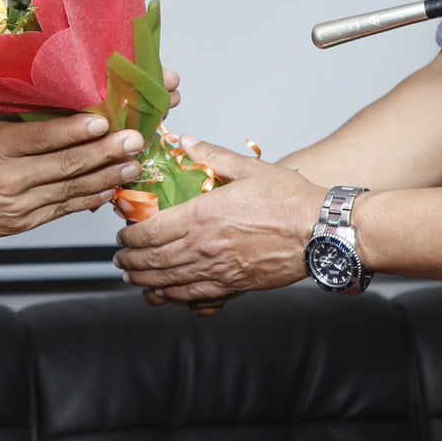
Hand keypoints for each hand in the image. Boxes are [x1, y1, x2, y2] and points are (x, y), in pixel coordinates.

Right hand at [0, 111, 143, 242]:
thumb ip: (5, 105)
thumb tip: (38, 82)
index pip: (41, 138)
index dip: (74, 131)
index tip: (102, 123)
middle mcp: (10, 178)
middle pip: (65, 166)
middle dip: (105, 153)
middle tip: (134, 140)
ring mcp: (19, 205)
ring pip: (71, 191)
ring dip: (106, 177)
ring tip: (133, 164)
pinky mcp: (25, 222)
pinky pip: (63, 210)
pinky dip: (89, 199)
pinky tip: (110, 188)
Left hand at [113, 138, 323, 304]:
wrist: (321, 232)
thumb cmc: (289, 200)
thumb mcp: (248, 168)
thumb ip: (212, 156)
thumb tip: (187, 142)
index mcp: (204, 215)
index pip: (152, 230)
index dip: (131, 235)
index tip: (123, 234)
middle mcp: (206, 246)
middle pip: (154, 259)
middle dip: (131, 261)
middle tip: (120, 259)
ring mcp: (219, 270)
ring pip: (170, 281)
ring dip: (146, 281)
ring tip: (133, 278)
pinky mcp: (234, 286)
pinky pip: (195, 296)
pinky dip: (174, 297)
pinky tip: (165, 296)